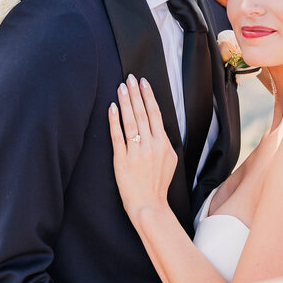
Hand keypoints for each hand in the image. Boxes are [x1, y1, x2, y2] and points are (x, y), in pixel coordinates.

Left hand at [108, 75, 176, 219]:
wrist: (149, 205)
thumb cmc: (158, 185)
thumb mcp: (170, 161)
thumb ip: (164, 143)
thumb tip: (157, 127)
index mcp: (164, 145)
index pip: (156, 114)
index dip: (149, 97)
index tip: (144, 83)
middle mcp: (151, 146)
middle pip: (143, 113)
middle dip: (136, 93)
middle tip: (130, 78)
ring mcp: (136, 153)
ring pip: (131, 121)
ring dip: (126, 102)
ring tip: (121, 87)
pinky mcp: (122, 160)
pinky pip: (117, 136)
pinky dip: (115, 121)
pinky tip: (112, 108)